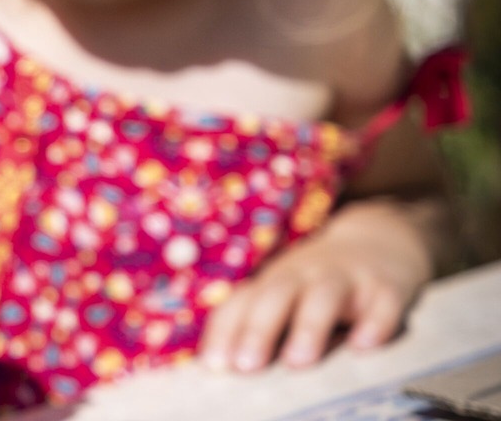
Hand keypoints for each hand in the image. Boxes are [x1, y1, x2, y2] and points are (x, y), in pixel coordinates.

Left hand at [198, 201, 434, 372]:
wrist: (379, 237)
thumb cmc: (316, 278)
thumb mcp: (282, 291)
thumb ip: (252, 321)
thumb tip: (217, 364)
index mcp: (274, 280)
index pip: (242, 303)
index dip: (226, 332)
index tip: (214, 365)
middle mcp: (305, 275)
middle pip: (277, 295)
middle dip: (259, 330)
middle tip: (246, 366)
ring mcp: (347, 279)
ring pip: (325, 297)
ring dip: (309, 328)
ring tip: (298, 363)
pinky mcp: (388, 287)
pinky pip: (383, 303)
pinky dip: (375, 324)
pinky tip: (364, 346)